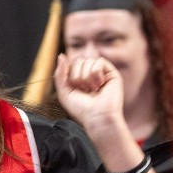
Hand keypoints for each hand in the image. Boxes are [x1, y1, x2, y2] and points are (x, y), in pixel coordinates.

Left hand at [55, 54, 172, 172]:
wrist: (97, 117)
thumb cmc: (81, 108)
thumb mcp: (64, 91)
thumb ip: (60, 73)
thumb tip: (62, 55)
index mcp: (79, 77)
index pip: (70, 64)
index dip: (68, 74)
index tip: (73, 88)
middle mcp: (90, 74)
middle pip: (78, 60)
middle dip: (76, 76)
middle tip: (84, 90)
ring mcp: (101, 72)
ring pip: (88, 60)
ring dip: (86, 77)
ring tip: (92, 90)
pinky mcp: (111, 73)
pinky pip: (98, 61)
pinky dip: (95, 74)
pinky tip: (99, 85)